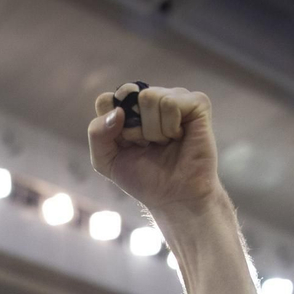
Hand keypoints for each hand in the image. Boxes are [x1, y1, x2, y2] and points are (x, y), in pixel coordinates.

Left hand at [88, 84, 225, 223]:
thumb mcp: (106, 161)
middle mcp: (151, 99)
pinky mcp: (197, 103)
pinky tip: (179, 137)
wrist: (175, 198)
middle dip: (133, 129)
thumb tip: (118, 111)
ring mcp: (174, 97)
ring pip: (149, 97)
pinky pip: (170, 103)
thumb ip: (97, 133)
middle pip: (127, 94)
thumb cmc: (144, 178)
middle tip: (147, 145)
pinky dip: (170, 127)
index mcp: (128, 109)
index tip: (125, 145)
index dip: (111, 125)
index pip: (105, 100)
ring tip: (165, 143)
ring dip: (153, 131)